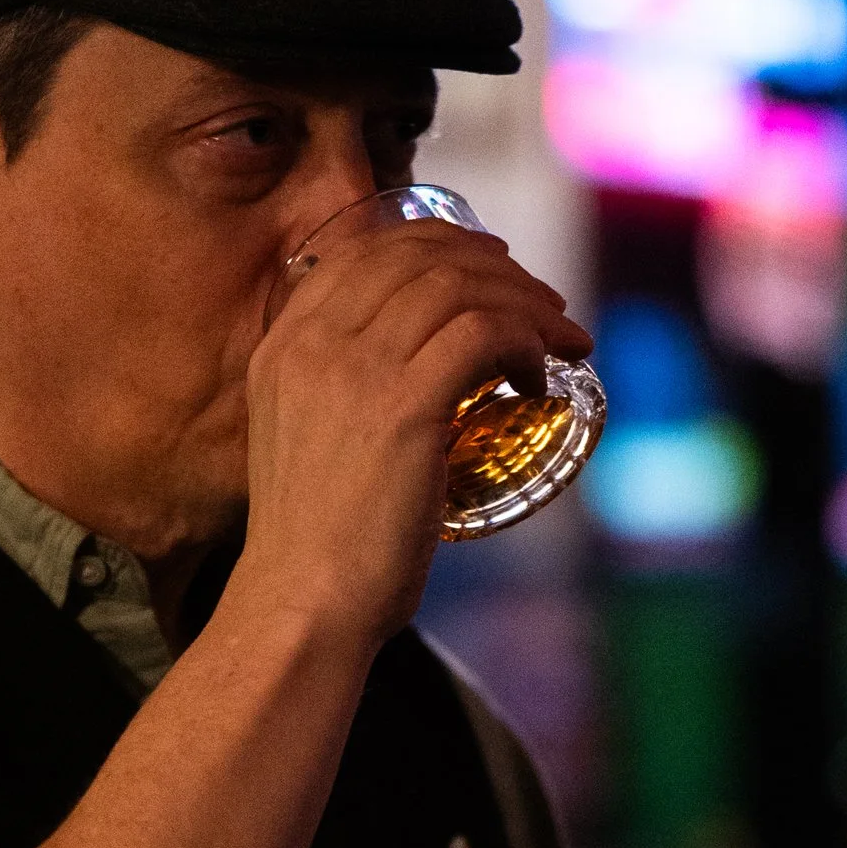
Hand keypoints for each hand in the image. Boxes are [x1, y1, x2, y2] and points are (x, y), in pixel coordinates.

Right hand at [237, 223, 588, 651]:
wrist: (302, 604)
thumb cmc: (319, 546)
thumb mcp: (309, 441)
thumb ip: (342, 394)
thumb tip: (421, 376)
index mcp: (285, 344)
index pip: (369, 250)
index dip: (442, 243)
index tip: (492, 267)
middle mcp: (315, 342)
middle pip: (422, 256)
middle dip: (499, 268)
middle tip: (544, 304)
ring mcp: (356, 369)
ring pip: (461, 286)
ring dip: (527, 304)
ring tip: (561, 339)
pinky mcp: (404, 406)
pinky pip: (484, 333)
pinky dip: (527, 342)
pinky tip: (540, 378)